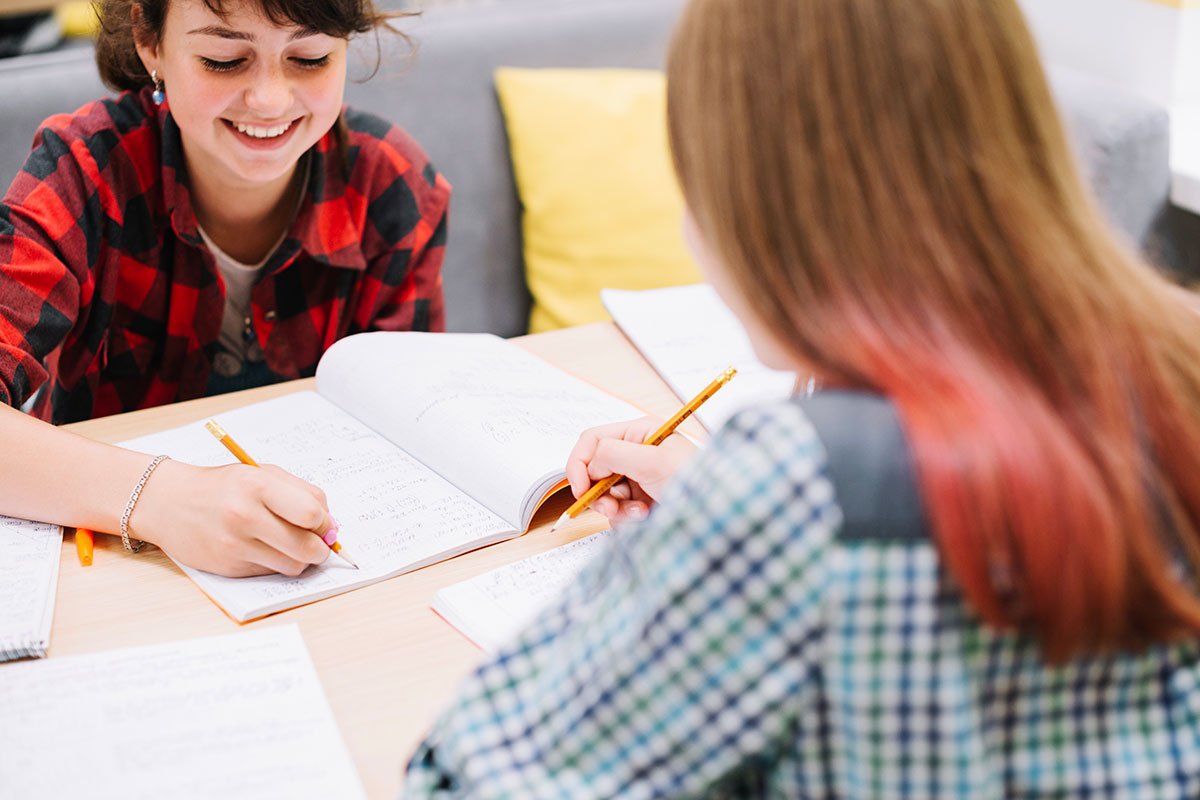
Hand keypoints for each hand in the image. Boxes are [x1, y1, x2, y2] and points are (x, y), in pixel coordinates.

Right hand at [130, 459, 333, 576]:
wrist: (167, 502)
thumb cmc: (223, 486)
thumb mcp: (262, 474)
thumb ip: (302, 493)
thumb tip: (331, 526)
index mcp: (258, 486)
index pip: (312, 513)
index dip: (325, 522)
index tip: (323, 523)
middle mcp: (245, 516)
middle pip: (307, 547)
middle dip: (321, 548)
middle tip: (318, 543)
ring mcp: (235, 545)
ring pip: (292, 566)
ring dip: (301, 560)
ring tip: (291, 545)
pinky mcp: (228, 567)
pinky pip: (270, 573)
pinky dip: (276, 564)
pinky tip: (265, 549)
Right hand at [565, 417, 697, 524]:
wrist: (717, 514)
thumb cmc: (694, 481)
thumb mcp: (653, 461)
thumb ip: (614, 454)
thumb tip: (590, 464)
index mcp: (639, 433)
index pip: (592, 440)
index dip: (579, 463)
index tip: (579, 489)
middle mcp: (635, 453)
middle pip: (593, 470)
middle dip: (599, 492)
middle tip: (609, 508)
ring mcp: (636, 478)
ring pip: (603, 495)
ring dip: (616, 508)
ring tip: (639, 513)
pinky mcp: (639, 501)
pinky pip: (615, 511)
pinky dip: (625, 518)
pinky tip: (646, 517)